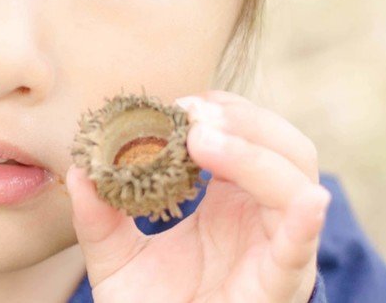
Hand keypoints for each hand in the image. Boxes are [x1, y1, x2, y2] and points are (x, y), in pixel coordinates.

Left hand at [67, 90, 328, 302]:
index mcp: (231, 199)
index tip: (179, 103)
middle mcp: (261, 215)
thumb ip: (97, 217)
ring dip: (254, 152)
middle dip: (242, 120)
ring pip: (295, 182)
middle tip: (191, 114)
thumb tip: (77, 172)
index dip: (221, 110)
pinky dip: (306, 219)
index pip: (247, 133)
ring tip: (204, 140)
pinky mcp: (280, 281)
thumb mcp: (115, 258)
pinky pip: (300, 247)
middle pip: (282, 146)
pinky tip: (307, 201)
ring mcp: (275, 245)